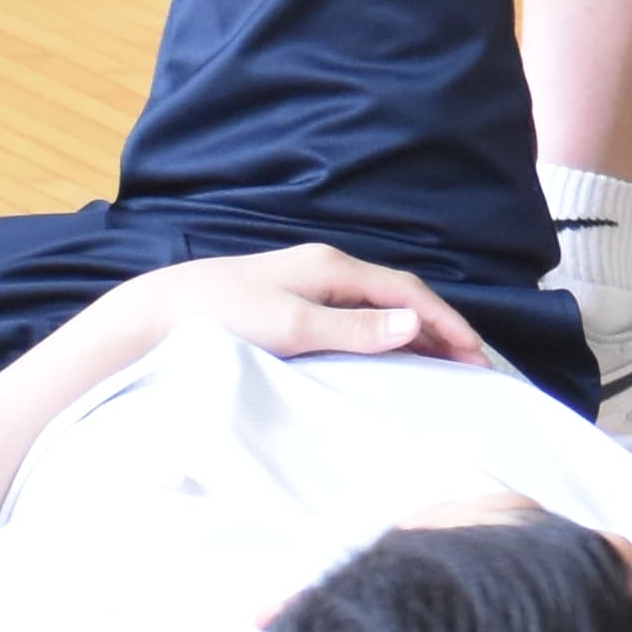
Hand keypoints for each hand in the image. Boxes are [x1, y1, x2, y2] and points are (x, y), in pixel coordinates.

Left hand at [133, 242, 484, 366]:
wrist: (154, 316)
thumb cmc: (219, 317)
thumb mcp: (290, 327)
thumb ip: (353, 329)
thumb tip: (412, 325)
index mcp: (332, 268)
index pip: (407, 292)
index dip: (446, 322)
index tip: (477, 354)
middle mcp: (325, 270)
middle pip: (398, 296)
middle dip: (438, 326)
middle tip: (471, 363)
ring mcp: (307, 285)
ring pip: (377, 306)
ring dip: (412, 331)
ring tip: (440, 363)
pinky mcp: (290, 304)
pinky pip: (354, 316)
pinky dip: (382, 334)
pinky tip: (385, 354)